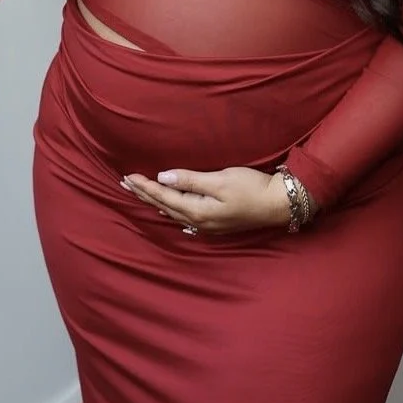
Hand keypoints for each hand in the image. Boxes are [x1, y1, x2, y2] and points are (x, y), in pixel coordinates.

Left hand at [121, 167, 294, 233]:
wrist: (278, 204)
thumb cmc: (252, 188)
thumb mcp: (221, 180)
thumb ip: (191, 180)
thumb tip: (164, 177)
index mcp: (197, 210)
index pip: (163, 196)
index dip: (145, 186)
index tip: (128, 177)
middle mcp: (198, 221)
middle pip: (164, 206)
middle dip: (144, 194)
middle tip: (124, 184)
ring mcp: (207, 225)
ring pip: (173, 212)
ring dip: (156, 201)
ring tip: (141, 194)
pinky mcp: (215, 223)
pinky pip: (184, 218)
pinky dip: (172, 210)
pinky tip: (169, 211)